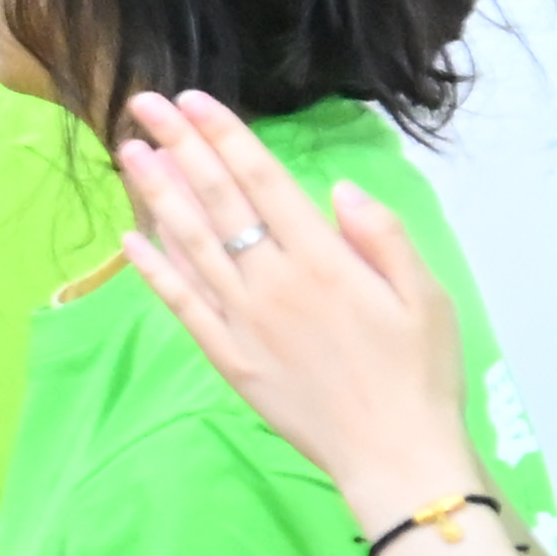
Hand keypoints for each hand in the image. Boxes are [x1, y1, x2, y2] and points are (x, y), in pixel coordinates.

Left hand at [114, 90, 476, 516]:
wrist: (395, 455)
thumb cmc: (421, 373)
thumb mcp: (426, 295)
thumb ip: (382, 236)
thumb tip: (338, 188)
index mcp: (324, 260)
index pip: (263, 182)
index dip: (224, 136)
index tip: (193, 100)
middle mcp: (274, 283)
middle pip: (217, 201)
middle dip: (178, 147)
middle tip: (143, 104)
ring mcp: (244, 321)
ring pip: (191, 244)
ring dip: (156, 195)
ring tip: (130, 152)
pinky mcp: (228, 358)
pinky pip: (183, 305)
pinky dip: (155, 270)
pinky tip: (131, 239)